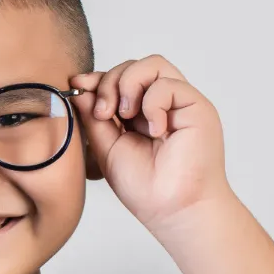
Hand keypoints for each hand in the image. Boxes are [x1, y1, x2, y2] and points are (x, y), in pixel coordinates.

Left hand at [71, 55, 233, 233]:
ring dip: (129, 84)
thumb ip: (94, 118)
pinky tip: (154, 130)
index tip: (77, 85)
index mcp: (140, 114)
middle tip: (103, 114)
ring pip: (152, 64)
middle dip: (109, 82)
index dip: (98, 79)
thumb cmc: (144, 188)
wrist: (171, 209)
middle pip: (133, 66)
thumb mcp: (107, 148)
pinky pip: (168, 84)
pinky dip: (153, 103)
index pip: (119, 80)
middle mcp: (161, 105)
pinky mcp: (197, 106)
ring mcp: (179, 104)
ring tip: (125, 116)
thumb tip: (79, 88)